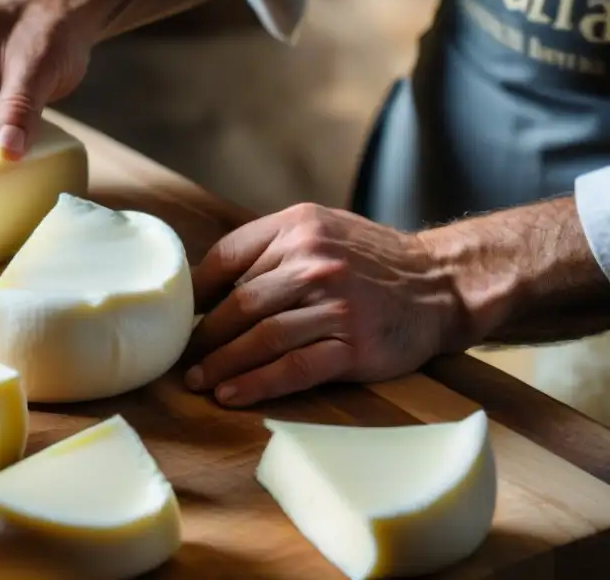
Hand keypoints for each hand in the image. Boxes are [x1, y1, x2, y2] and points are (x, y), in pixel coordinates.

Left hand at [184, 203, 470, 406]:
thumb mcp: (321, 230)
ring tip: (198, 381)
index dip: (196, 291)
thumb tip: (207, 286)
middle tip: (183, 357)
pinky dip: (256, 384)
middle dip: (204, 336)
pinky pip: (292, 368)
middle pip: (239, 303)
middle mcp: (314, 261)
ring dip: (222, 364)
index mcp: (298, 227)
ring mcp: (336, 305)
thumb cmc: (369, 261)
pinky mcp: (353, 346)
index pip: (228, 256)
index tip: (179, 317)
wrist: (440, 284)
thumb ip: (270, 246)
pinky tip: (231, 395)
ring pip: (260, 338)